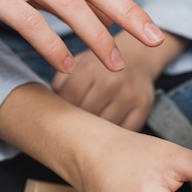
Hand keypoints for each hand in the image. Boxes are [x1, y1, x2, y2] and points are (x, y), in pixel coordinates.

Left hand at [51, 31, 186, 130]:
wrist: (138, 56)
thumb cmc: (100, 66)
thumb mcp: (78, 64)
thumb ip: (61, 82)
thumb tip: (47, 108)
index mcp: (90, 69)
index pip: (69, 100)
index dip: (63, 112)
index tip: (62, 117)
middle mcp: (110, 82)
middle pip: (86, 116)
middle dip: (78, 124)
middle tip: (74, 128)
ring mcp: (129, 95)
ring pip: (105, 127)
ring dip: (97, 133)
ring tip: (90, 133)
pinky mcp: (144, 105)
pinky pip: (125, 131)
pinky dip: (116, 135)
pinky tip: (110, 131)